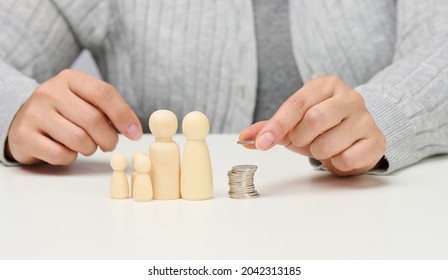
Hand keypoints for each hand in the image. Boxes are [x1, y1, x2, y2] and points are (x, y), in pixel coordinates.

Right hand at [6, 69, 142, 164]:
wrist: (24, 119)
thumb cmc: (64, 111)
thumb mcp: (84, 99)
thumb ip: (107, 108)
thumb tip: (133, 128)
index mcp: (70, 78)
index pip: (104, 93)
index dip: (124, 115)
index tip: (135, 133)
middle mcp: (50, 92)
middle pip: (93, 119)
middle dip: (109, 138)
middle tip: (109, 144)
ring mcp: (34, 113)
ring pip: (79, 139)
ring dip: (90, 149)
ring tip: (86, 145)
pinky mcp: (24, 136)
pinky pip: (60, 155)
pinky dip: (70, 157)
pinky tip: (66, 149)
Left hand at [239, 76, 385, 175]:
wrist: (354, 138)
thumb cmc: (319, 128)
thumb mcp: (292, 125)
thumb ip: (268, 129)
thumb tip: (244, 138)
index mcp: (326, 85)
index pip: (297, 103)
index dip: (277, 125)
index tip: (261, 143)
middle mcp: (349, 97)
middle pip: (315, 119)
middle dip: (302, 138)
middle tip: (305, 141)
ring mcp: (366, 118)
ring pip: (330, 143)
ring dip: (319, 152)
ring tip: (324, 146)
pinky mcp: (377, 140)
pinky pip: (347, 159)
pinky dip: (337, 163)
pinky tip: (341, 153)